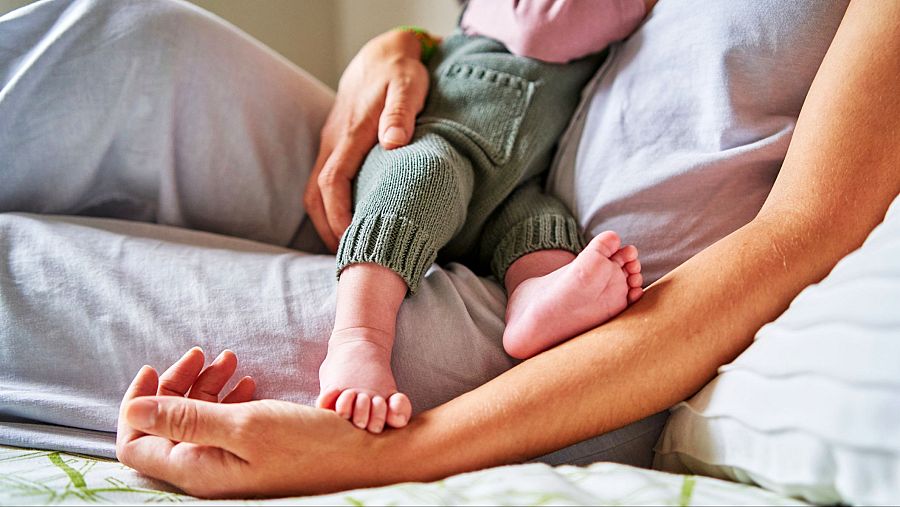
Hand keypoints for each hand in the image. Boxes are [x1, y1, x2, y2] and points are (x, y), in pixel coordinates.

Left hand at [116, 348, 389, 497]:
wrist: (366, 455)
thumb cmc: (310, 443)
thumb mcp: (246, 424)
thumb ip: (186, 418)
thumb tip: (132, 410)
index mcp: (197, 469)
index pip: (135, 442)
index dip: (137, 403)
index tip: (155, 367)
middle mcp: (207, 472)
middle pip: (165, 427)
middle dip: (176, 385)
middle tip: (202, 353)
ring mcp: (230, 466)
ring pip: (197, 422)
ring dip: (205, 387)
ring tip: (229, 360)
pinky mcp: (252, 456)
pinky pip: (224, 426)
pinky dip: (228, 398)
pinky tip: (247, 382)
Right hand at [303, 29, 430, 250]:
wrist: (382, 54)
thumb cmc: (401, 73)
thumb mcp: (409, 86)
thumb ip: (401, 112)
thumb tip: (392, 142)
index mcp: (350, 134)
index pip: (332, 182)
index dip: (338, 215)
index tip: (352, 241)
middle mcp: (334, 141)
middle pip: (315, 195)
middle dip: (328, 229)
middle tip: (350, 259)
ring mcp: (331, 144)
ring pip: (315, 191)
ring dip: (326, 221)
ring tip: (349, 249)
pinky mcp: (336, 146)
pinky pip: (325, 182)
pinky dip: (330, 207)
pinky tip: (349, 223)